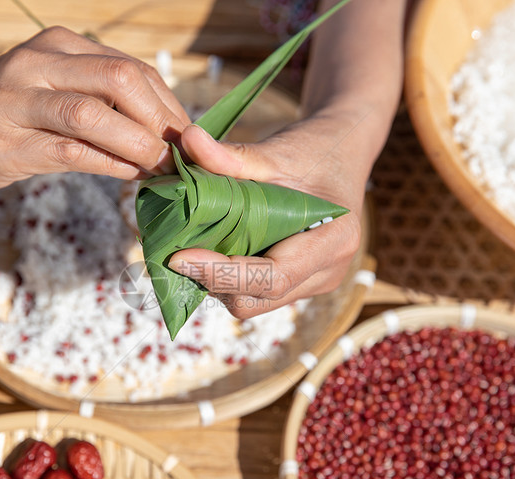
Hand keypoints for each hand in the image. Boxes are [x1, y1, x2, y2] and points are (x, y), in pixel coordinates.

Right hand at [0, 27, 189, 189]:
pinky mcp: (5, 144)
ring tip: (159, 167)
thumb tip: (168, 131)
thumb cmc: (13, 105)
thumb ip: (102, 96)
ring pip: (91, 115)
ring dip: (136, 144)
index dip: (168, 105)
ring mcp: (16, 103)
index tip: (188, 138)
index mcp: (59, 44)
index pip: (131, 68)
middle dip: (158, 120)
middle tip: (179, 154)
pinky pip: (68, 152)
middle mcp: (37, 65)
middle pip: (117, 80)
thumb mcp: (55, 82)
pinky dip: (108, 164)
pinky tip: (129, 175)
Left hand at [168, 110, 376, 318]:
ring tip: (187, 249)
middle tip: (173, 251)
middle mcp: (328, 272)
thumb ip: (232, 156)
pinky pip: (254, 293)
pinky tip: (207, 249)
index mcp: (334, 241)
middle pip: (257, 299)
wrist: (340, 154)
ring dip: (216, 282)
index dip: (222, 272)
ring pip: (251, 302)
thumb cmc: (314, 150)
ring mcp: (314, 282)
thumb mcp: (276, 151)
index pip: (272, 276)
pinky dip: (226, 277)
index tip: (179, 257)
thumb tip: (186, 140)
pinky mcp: (298, 284)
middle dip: (212, 280)